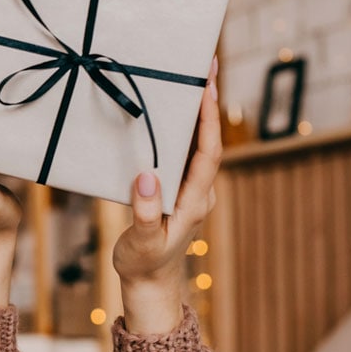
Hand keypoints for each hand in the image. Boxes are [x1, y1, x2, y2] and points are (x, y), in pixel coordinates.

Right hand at [114, 58, 221, 333]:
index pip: (207, 153)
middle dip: (207, 103)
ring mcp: (191, 190)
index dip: (208, 120)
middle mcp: (199, 191)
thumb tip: (147, 177)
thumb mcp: (142, 242)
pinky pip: (183, 152)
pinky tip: (168, 113)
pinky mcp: (178, 189)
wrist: (150, 284)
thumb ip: (146, 214)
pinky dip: (181, 128)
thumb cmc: (143, 264)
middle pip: (208, 140)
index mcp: (195, 201)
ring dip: (195, 112)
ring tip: (189, 78)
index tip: (206, 87)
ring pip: (197, 144)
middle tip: (202, 66)